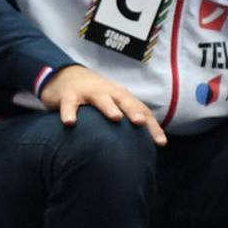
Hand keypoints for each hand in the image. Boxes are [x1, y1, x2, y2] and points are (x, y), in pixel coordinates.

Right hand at [40, 64, 165, 142]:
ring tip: (115, 118)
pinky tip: (70, 123)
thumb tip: (143, 152)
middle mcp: (109, 93)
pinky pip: (70, 105)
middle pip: (124, 100)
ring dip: (109, 107)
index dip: (152, 126)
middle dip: (133, 111)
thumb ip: (126, 123)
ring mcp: (89, 92)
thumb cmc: (96, 97)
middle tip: (140, 122)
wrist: (66, 76)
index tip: (160, 144)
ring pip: (101, 99)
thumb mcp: (113, 105)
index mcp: (122, 97)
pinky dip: (70, 112)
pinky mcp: (69, 95)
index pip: (141, 110)